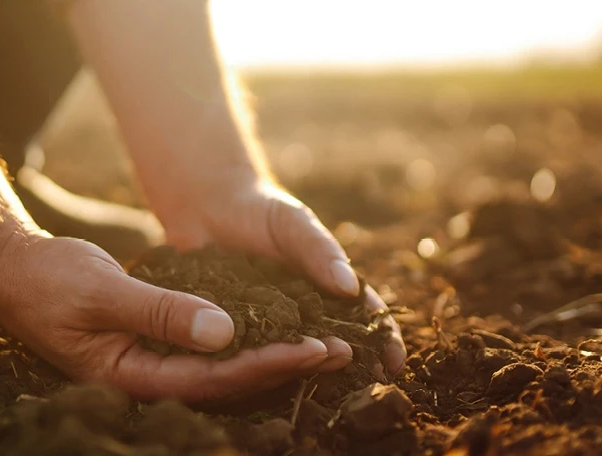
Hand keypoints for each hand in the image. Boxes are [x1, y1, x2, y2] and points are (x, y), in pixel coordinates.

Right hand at [0, 232, 350, 400]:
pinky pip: (207, 348)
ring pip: (221, 368)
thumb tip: (225, 333)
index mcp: (130, 376)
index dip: (266, 365)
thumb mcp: (103, 291)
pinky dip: (243, 338)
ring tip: (324, 344)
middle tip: (341, 351)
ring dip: (270, 354)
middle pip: (226, 382)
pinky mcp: (152, 343)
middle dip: (283, 366)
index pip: (212, 379)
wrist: (12, 270)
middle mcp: (145, 378)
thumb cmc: (48, 280)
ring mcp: (149, 362)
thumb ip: (161, 312)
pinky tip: (276, 327)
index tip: (314, 347)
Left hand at [155, 179, 407, 376]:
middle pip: (334, 345)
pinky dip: (258, 368)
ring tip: (322, 395)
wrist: (206, 205)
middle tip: (365, 392)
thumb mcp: (294, 223)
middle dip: (353, 370)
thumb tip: (351, 286)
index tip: (395, 365)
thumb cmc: (259, 209)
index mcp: (326, 287)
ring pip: (292, 356)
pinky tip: (263, 384)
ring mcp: (268, 325)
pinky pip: (248, 352)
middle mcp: (301, 312)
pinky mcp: (232, 330)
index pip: (363, 318)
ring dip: (306, 373)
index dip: (383, 342)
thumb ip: (319, 251)